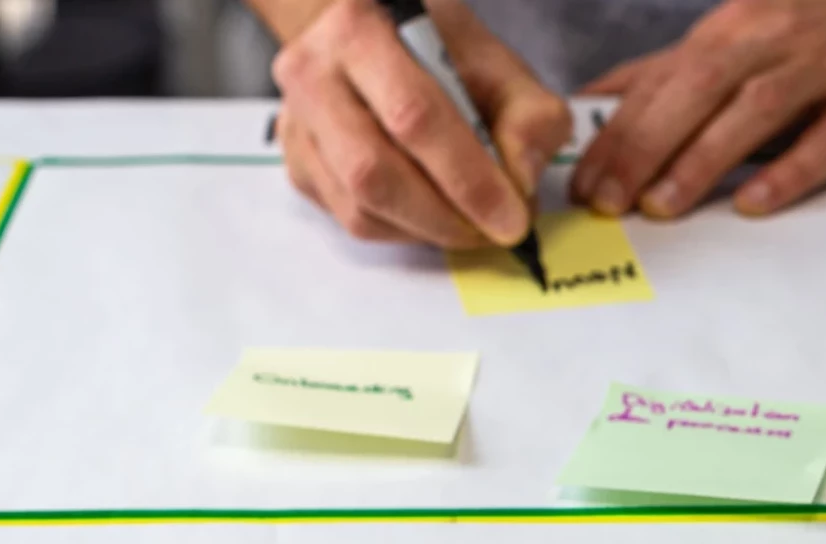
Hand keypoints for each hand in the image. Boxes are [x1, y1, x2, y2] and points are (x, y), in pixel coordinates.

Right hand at [270, 0, 569, 245]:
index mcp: (360, 30)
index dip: (468, 178)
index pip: (413, 117)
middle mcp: (312, 74)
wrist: (378, 42)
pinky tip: (435, 213)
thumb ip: (529, 117)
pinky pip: (353, 221)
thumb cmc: (438, 52)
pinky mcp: (298, 166)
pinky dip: (405, 231)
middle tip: (494, 231)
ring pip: (361, 207)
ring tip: (472, 222)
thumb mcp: (499, 65)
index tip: (512, 218)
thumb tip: (519, 182)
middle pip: (374, 172)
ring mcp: (297, 125)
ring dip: (428, 230)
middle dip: (447, 217)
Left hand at [571, 0, 825, 219]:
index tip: (583, 181)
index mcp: (735, 27)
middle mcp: (777, 37)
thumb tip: (598, 102)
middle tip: (608, 202)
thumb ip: (675, 70)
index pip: (662, 81)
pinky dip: (792, 170)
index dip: (618, 130)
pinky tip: (757, 202)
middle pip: (697, 90)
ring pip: (756, 110)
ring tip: (663, 205)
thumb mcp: (745, 34)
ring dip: (703, 159)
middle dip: (644, 145)